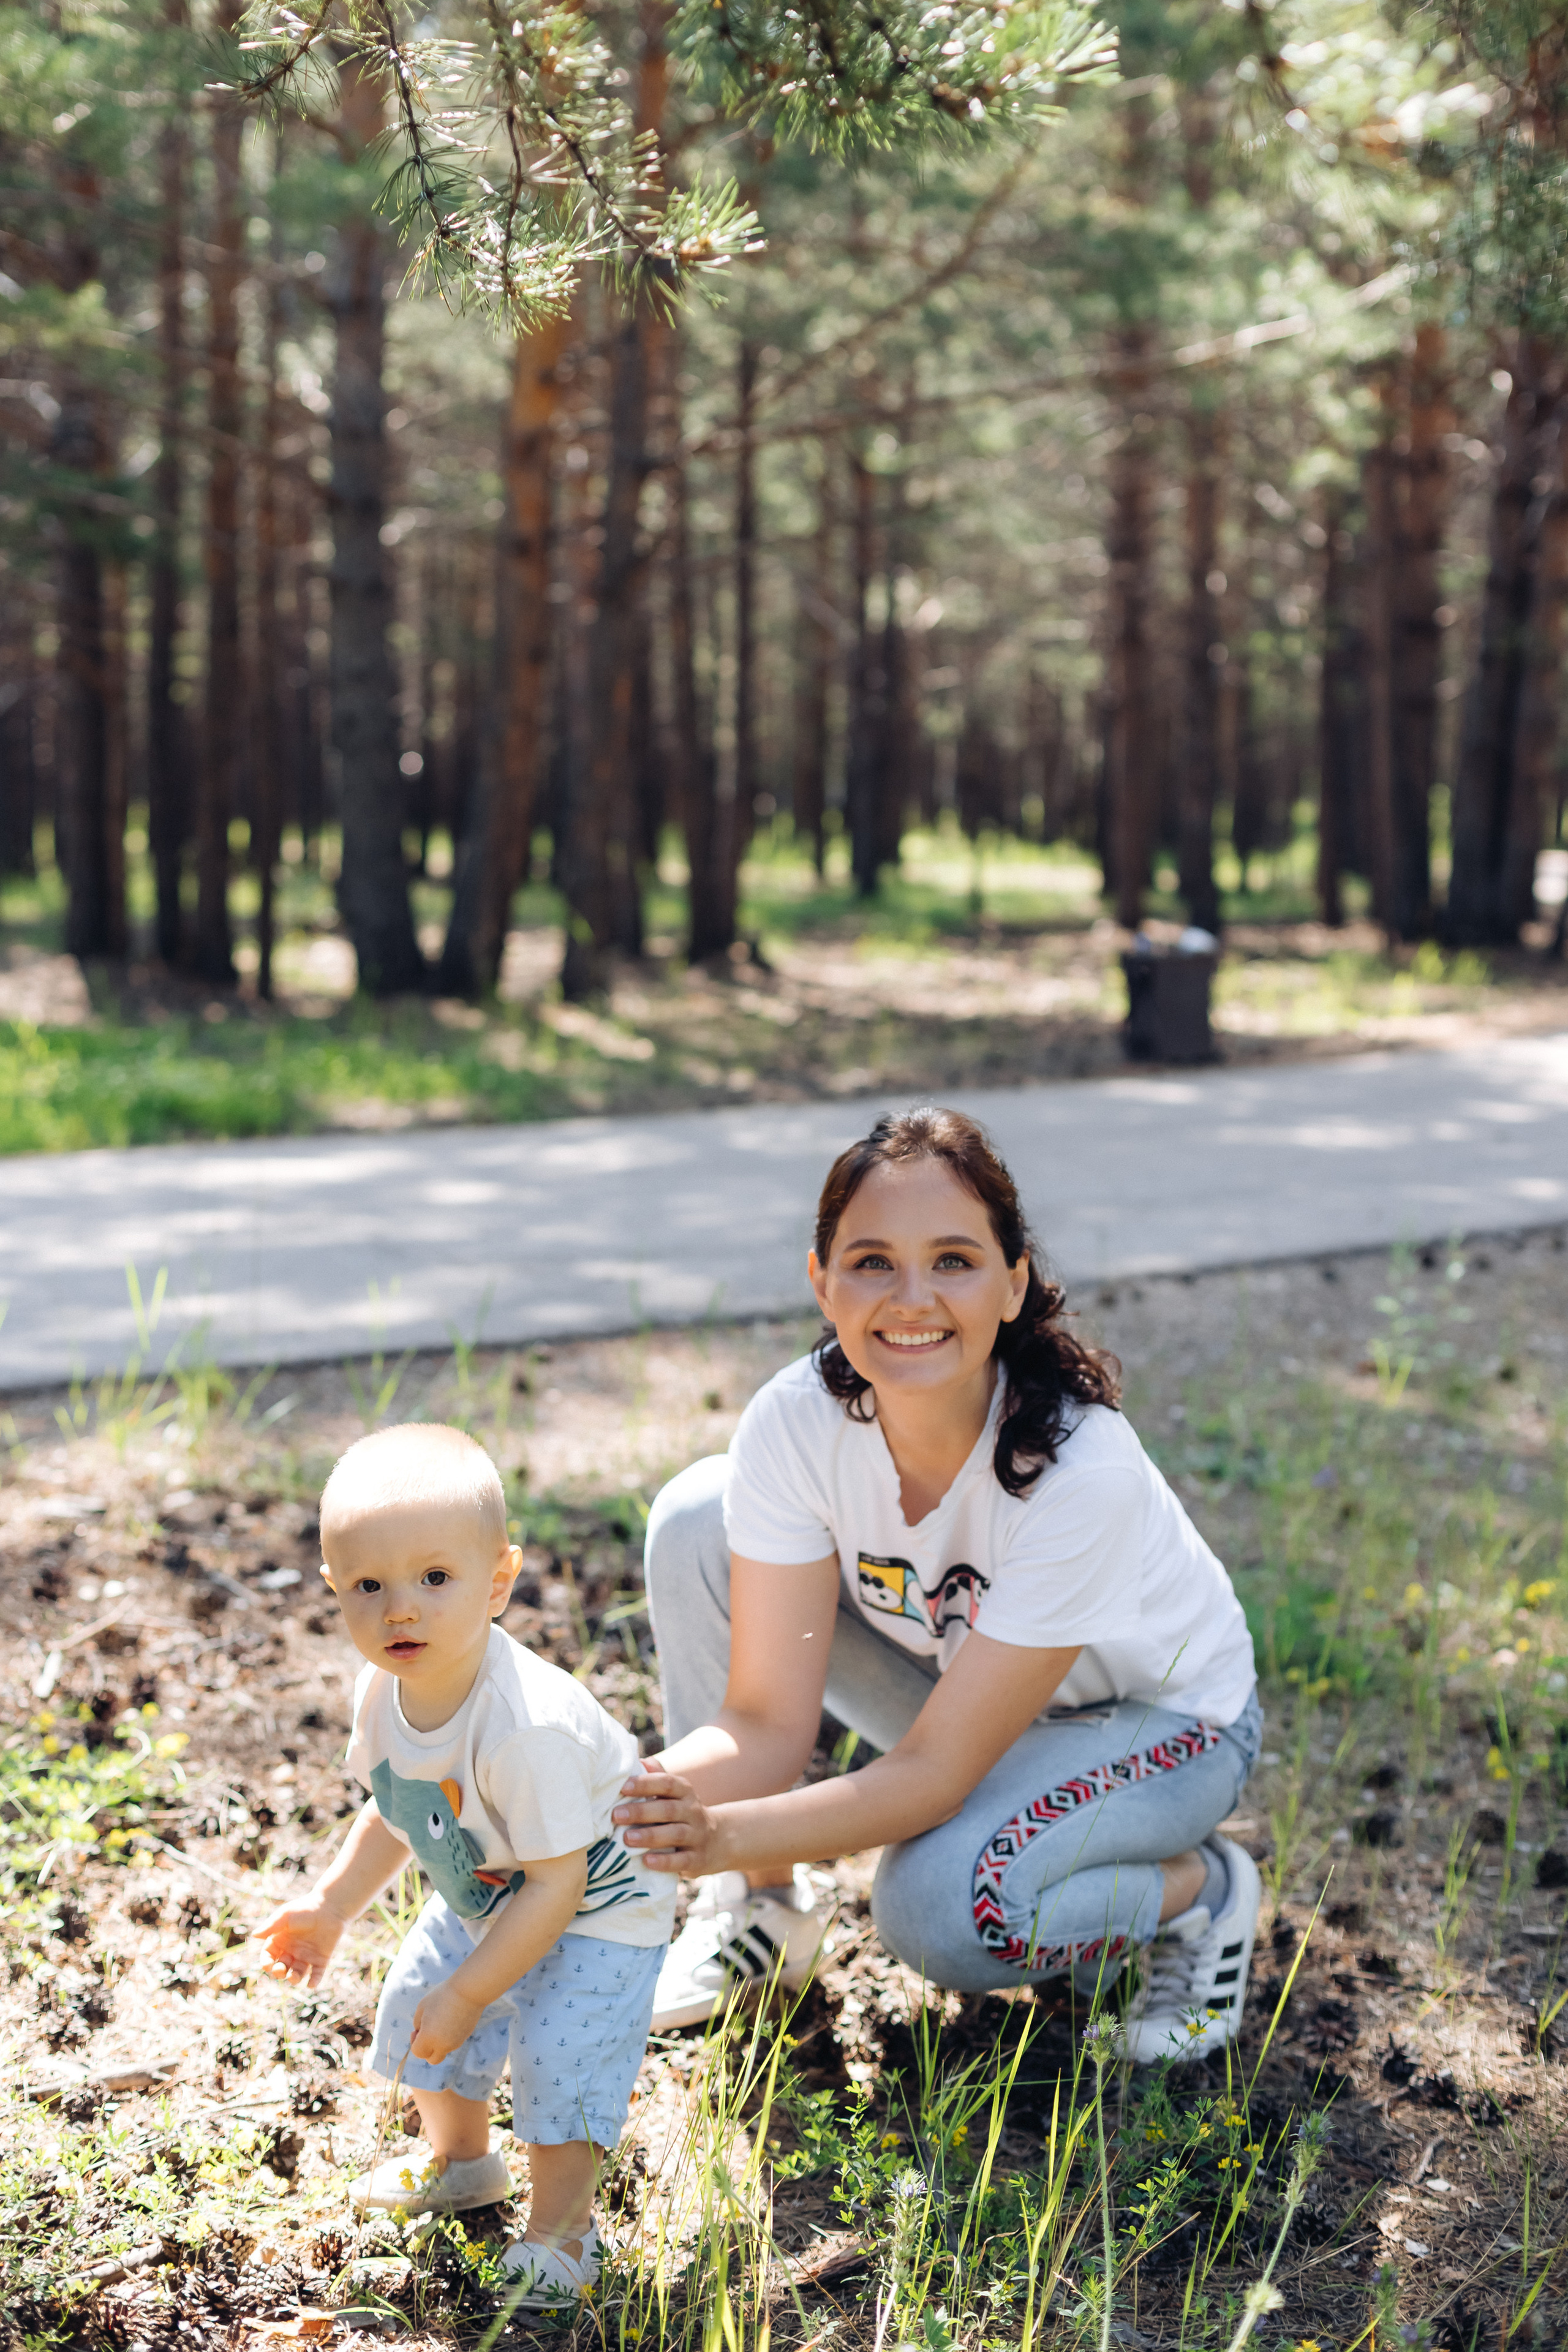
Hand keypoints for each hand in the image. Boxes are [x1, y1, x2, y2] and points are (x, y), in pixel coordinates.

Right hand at [254, 1896, 347, 1988]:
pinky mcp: (321, 1959)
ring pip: (297, 1973)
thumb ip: (271, 1926)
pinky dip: (314, 1981)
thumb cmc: (305, 1908)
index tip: (267, 1965)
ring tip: (293, 1977)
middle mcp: (292, 1950)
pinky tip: (311, 1984)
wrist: (330, 1906)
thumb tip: (254, 1935)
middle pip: (281, 1967)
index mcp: (281, 1940)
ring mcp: (306, 1956)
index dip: (266, 1962)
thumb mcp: (286, 1916)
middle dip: (278, 1972)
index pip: (269, 1956)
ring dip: (294, 1979)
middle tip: (281, 1969)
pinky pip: (316, 1974)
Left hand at [410, 1979, 483, 2064]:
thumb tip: (421, 2033)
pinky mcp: (465, 2036)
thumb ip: (418, 2023)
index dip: (414, 2041)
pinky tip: (450, 2018)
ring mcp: (456, 2042)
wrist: (469, 1990)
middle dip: (426, 2050)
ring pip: (443, 2049)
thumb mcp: (423, 2006)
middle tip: (427, 2032)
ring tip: (441, 2019)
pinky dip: (449, 2035)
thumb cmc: (443, 1995)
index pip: (417, 2052)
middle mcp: (443, 2045)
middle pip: (432, 2059)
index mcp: (429, 2038)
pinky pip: (453, 2041)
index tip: (417, 2029)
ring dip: (438, 2041)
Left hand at [612, 1759, 724, 1876]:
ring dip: (650, 1836)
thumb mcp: (676, 1794)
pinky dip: (664, 1861)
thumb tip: (638, 1759)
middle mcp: (693, 1812)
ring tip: (627, 1838)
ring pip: (675, 1834)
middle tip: (615, 1815)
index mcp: (685, 1793)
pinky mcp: (698, 1859)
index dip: (645, 1783)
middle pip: (668, 1809)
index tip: (623, 1787)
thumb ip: (658, 1777)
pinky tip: (647, 1861)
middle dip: (641, 1811)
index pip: (667, 1783)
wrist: (719, 1840)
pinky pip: (682, 1861)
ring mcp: (697, 1836)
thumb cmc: (684, 1814)